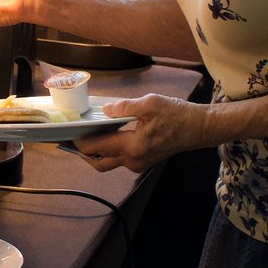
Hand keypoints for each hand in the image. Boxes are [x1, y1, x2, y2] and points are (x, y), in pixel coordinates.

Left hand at [70, 95, 216, 171]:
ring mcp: (139, 163)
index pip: (96, 148)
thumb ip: (124, 107)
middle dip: (82, 153)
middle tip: (71, 139)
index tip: (67, 133)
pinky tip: (106, 133)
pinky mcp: (144, 161)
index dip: (79, 142)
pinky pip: (120, 158)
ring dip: (96, 151)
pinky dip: (110, 149)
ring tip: (87, 133)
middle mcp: (133, 160)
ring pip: (109, 161)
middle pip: (98, 163)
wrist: (200, 128)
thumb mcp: (150, 104)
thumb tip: (106, 110)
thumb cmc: (178, 115)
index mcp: (133, 147)